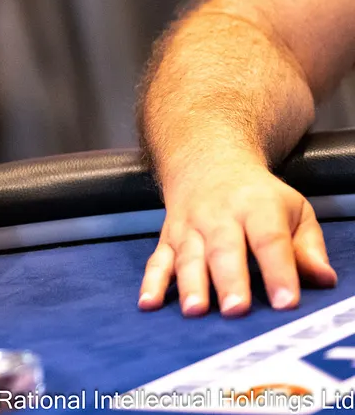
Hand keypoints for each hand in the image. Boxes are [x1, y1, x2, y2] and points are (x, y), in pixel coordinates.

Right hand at [140, 164, 335, 316]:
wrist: (206, 161)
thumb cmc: (257, 196)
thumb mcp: (293, 209)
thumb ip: (308, 246)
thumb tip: (323, 279)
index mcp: (256, 207)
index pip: (270, 240)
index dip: (279, 272)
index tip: (286, 302)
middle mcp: (219, 216)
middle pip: (224, 249)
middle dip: (229, 281)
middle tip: (235, 310)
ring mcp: (189, 227)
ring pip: (188, 256)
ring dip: (190, 284)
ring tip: (195, 310)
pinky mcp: (167, 238)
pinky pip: (157, 261)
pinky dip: (151, 282)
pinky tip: (148, 303)